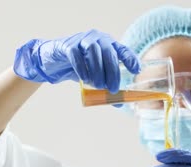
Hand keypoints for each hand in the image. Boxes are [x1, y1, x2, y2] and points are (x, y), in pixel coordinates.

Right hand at [13, 29, 140, 92]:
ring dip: (98, 70)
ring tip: (97, 85)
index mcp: (108, 45)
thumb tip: (119, 103)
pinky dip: (82, 67)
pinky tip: (85, 79)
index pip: (123, 50)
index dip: (130, 59)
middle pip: (109, 52)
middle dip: (113, 72)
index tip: (136, 71)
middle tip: (112, 89)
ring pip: (94, 51)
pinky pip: (76, 54)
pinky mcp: (68, 45)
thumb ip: (106, 88)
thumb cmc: (80, 68)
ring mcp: (82, 39)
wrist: (54, 62)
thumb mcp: (95, 77)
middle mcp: (98, 39)